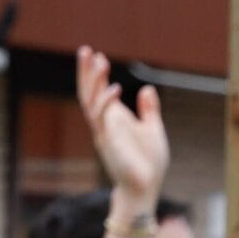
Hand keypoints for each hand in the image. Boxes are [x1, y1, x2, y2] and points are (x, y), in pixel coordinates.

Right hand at [77, 46, 167, 214]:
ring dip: (94, 81)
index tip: (96, 55)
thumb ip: (148, 110)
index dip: (96, 74)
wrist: (145, 188)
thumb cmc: (149, 163)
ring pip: (91, 102)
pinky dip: (107, 102)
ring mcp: (104, 132)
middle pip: (88, 93)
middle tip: (85, 50)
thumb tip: (146, 89)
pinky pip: (103, 118)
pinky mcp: (109, 141)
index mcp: (113, 120)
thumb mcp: (153, 129)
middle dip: (86, 72)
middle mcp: (104, 124)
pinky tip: (115, 87)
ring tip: (99, 60)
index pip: (98, 93)